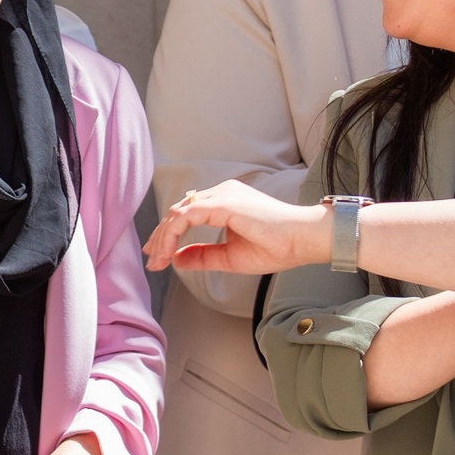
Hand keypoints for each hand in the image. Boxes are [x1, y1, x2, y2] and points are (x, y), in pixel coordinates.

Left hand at [143, 180, 330, 276]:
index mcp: (224, 201)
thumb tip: (176, 259)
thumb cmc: (276, 247)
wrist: (303, 240)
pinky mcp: (223, 203)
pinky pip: (186, 215)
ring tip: (156, 260)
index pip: (186, 213)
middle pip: (178, 210)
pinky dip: (172, 234)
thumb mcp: (230, 256)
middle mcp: (221, 192)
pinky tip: (167, 253)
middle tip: (151, 261)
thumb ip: (203, 255)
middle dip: (160, 237)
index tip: (158, 257)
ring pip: (178, 212)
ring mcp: (222, 195)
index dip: (167, 235)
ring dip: (163, 237)